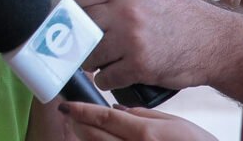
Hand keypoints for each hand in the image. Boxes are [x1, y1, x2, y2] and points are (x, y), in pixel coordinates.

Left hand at [60, 102, 216, 140]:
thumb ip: (144, 114)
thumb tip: (118, 108)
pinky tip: (100, 140)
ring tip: (83, 128)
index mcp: (146, 134)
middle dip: (78, 124)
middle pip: (93, 136)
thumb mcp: (176, 123)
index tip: (66, 105)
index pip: (105, 117)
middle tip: (72, 115)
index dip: (82, 110)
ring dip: (86, 138)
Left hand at [71, 0, 221, 90]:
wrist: (219, 41)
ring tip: (98, 61)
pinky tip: (111, 76)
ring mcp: (131, 39)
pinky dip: (105, 80)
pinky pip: (105, 77)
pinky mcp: (139, 66)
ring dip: (90, 61)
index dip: (71, 11)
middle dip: (79, 37)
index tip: (71, 20)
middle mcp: (125, 11)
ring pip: (89, 54)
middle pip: (81, 26)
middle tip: (82, 44)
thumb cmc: (184, 13)